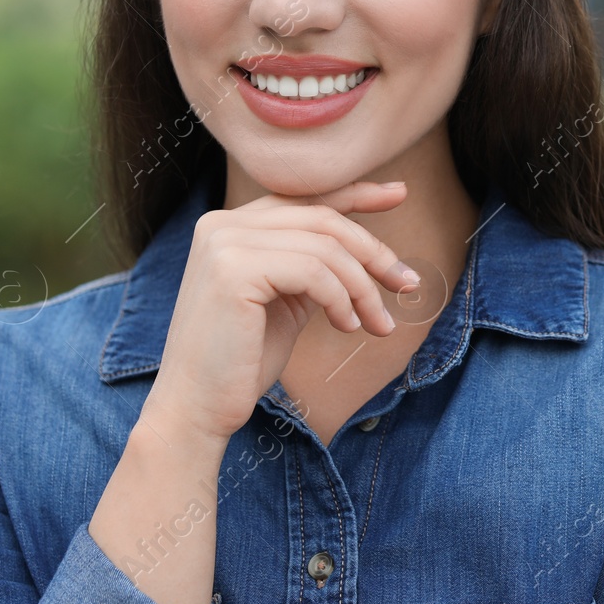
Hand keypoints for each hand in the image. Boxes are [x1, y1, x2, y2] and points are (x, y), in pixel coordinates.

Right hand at [142, 180, 416, 445]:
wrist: (196, 410)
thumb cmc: (242, 361)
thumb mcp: (285, 300)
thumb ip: (311, 265)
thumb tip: (368, 249)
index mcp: (229, 226)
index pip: (305, 199)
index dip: (356, 193)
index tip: (399, 194)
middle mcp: (221, 224)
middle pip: (322, 219)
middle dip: (374, 251)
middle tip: (406, 283)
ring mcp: (223, 243)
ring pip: (325, 247)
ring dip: (364, 288)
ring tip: (378, 323)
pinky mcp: (233, 270)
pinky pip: (314, 272)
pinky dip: (342, 300)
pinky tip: (347, 326)